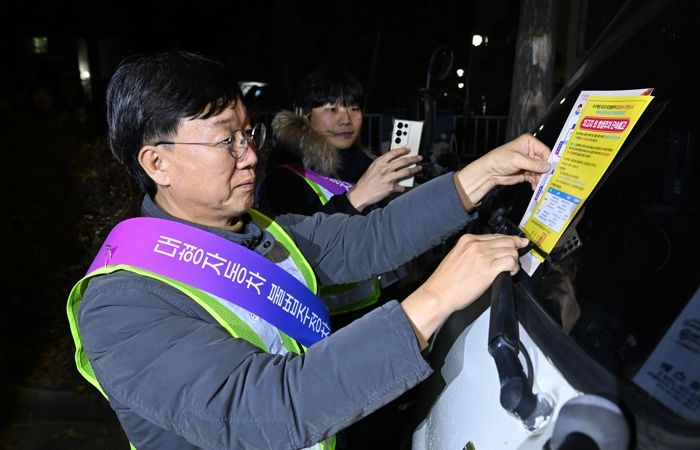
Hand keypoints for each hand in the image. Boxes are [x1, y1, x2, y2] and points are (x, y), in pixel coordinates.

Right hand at [346, 147, 421, 211]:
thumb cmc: (365, 182)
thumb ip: (382, 163)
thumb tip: (393, 161)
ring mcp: (388, 178)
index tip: (408, 149)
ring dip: (415, 170)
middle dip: (413, 158)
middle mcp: (385, 168)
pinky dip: (403, 187)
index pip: (394, 152)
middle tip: (418, 158)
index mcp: (379, 162)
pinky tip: (404, 187)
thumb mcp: (372, 168)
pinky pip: (401, 186)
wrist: (361, 194)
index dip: (403, 150)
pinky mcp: (391, 187)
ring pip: (406, 172)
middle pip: (403, 161)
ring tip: (419, 168)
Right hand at [401, 234, 528, 342]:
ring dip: (514, 260)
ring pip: (511, 251)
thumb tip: (488, 254)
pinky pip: (511, 262)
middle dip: (514, 250)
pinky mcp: (489, 268)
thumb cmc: (445, 280)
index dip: (509, 240)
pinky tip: (510, 273)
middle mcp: (477, 245)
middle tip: (515, 259)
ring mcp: (483, 255)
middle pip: (506, 241)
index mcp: (467, 240)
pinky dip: (514, 267)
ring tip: (510, 269)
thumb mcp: (456, 256)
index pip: (495, 235)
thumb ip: (471, 251)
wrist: (439, 293)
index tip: (517, 242)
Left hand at [457, 133, 550, 204]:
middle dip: (545, 172)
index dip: (549, 160)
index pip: (545, 151)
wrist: (488, 172)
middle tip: (548, 180)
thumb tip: (547, 166)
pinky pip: (536, 178)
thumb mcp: (516, 160)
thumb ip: (532, 164)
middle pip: (544, 162)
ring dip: (541, 179)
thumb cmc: (499, 160)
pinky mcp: (527, 172)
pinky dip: (536, 183)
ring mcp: (529, 163)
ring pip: (541, 172)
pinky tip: (535, 187)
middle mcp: (531, 151)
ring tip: (540, 185)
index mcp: (529, 142)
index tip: (552, 170)